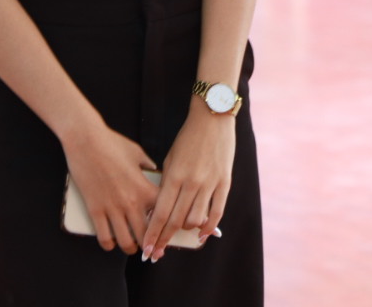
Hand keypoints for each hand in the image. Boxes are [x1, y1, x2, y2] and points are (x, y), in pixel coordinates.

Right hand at [60, 124, 159, 255]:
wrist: (86, 140)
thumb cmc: (111, 142)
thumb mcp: (136, 152)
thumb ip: (147, 165)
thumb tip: (153, 169)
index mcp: (144, 188)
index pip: (163, 216)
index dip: (167, 226)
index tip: (167, 231)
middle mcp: (131, 202)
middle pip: (146, 235)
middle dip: (150, 244)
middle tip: (150, 246)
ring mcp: (112, 208)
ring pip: (126, 242)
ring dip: (130, 248)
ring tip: (131, 246)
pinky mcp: (95, 209)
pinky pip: (104, 237)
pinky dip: (109, 244)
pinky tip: (111, 242)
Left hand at [142, 105, 235, 260]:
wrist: (213, 118)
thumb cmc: (188, 137)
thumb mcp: (171, 158)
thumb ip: (167, 183)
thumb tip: (162, 208)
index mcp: (174, 175)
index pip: (161, 212)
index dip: (153, 233)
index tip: (147, 248)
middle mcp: (191, 182)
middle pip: (176, 220)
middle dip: (164, 239)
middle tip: (156, 253)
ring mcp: (210, 184)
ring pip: (195, 220)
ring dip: (185, 232)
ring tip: (178, 236)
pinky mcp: (225, 183)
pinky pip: (217, 212)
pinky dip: (208, 227)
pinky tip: (201, 235)